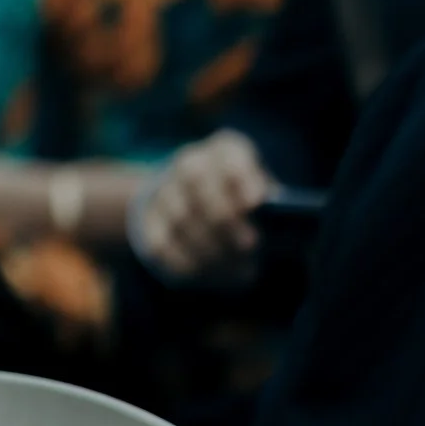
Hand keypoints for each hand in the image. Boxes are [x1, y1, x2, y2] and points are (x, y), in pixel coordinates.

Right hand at [131, 131, 271, 282]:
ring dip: (211, 247)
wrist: (194, 206)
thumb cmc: (245, 206)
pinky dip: (189, 263)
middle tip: (250, 244)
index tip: (257, 203)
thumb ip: (270, 206)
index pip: (229, 152)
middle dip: (223, 214)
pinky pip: (161, 244)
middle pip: (196, 179)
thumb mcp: (262, 196)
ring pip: (179, 216)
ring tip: (239, 269)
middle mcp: (189, 163)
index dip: (241, 175)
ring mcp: (164, 191)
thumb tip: (276, 225)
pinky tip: (211, 274)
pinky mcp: (148, 222)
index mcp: (224, 151)